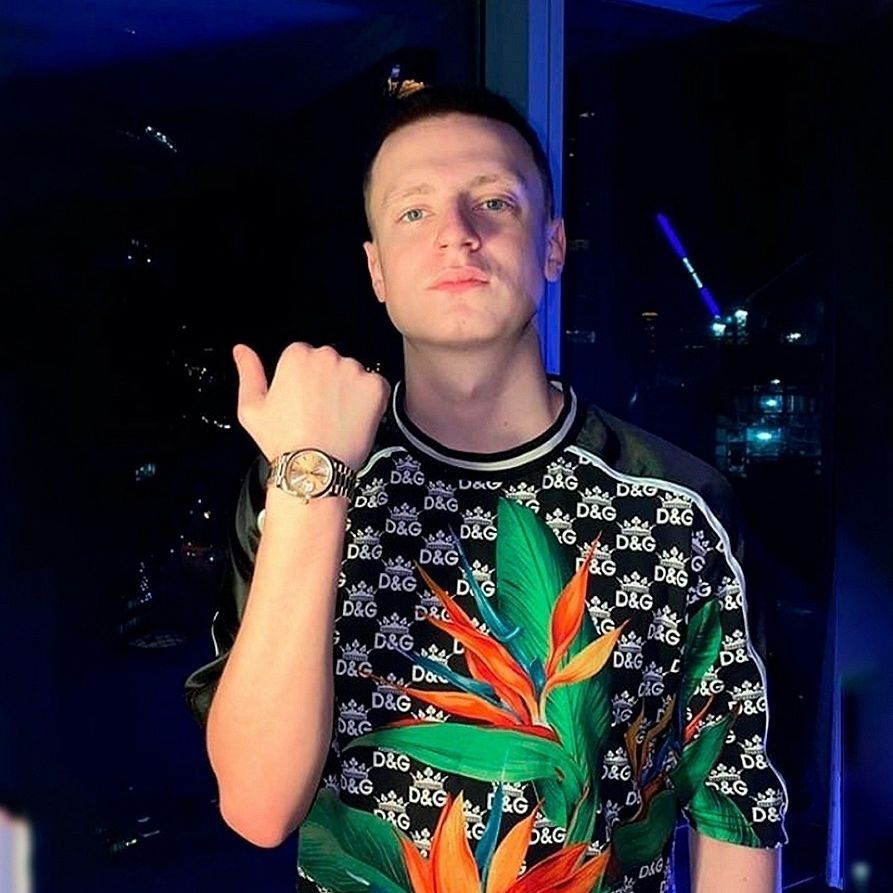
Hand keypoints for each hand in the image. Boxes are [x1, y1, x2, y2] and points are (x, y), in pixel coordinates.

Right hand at [232, 342, 389, 469]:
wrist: (315, 468)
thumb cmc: (284, 442)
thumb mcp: (251, 407)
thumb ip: (248, 372)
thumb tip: (241, 351)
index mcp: (297, 356)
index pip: (304, 356)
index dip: (303, 381)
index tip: (303, 400)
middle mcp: (327, 357)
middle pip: (330, 363)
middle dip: (327, 383)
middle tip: (319, 412)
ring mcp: (354, 371)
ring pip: (353, 375)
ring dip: (349, 391)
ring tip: (335, 419)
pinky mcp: (375, 387)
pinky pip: (377, 387)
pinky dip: (370, 401)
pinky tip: (353, 420)